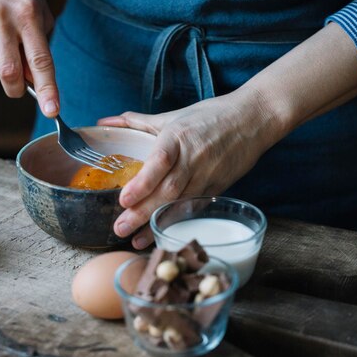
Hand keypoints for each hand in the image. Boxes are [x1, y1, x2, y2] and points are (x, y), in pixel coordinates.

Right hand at [0, 0, 58, 116]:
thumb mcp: (37, 14)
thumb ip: (37, 49)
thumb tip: (31, 82)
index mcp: (28, 15)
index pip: (40, 60)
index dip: (46, 89)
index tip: (51, 110)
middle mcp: (2, 18)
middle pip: (9, 73)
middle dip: (16, 88)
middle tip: (19, 86)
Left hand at [98, 86, 281, 248]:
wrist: (253, 119)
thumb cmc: (210, 116)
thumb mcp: (172, 116)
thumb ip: (136, 122)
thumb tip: (103, 123)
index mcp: (178, 138)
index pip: (159, 163)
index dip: (142, 183)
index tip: (124, 199)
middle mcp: (192, 159)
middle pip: (166, 191)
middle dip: (142, 213)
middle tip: (119, 229)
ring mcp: (207, 176)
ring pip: (180, 204)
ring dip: (157, 224)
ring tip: (136, 240)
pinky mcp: (217, 188)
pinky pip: (194, 208)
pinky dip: (178, 222)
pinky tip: (162, 235)